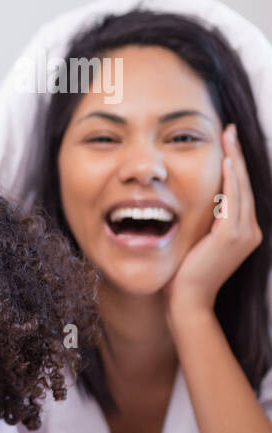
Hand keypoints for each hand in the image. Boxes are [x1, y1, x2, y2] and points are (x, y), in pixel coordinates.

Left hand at [167, 124, 262, 320]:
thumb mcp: (195, 243)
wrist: (187, 302)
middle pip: (244, 184)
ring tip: (229, 137)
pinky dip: (232, 181)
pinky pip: (234, 201)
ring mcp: (243, 234)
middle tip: (230, 130)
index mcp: (241, 232)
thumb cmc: (183, 276)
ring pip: (241, 188)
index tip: (227, 143)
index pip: (239, 191)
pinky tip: (227, 162)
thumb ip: (200, 223)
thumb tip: (186, 204)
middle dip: (237, 155)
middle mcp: (249, 231)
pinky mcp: (231, 237)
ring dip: (235, 160)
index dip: (235, 166)